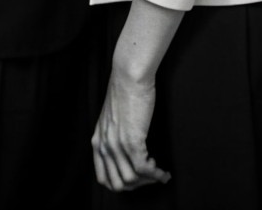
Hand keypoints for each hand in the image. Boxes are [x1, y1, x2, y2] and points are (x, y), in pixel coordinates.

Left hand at [91, 67, 170, 191]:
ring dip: (148, 181)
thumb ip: (113, 135)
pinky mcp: (132, 141)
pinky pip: (144, 169)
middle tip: (150, 179)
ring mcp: (117, 145)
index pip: (103, 177)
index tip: (136, 180)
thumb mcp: (111, 118)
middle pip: (117, 183)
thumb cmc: (124, 92)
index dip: (121, 184)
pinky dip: (156, 175)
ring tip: (159, 174)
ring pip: (131, 180)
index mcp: (97, 141)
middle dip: (136, 186)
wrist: (129, 75)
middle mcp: (104, 146)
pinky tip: (163, 171)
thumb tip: (127, 150)